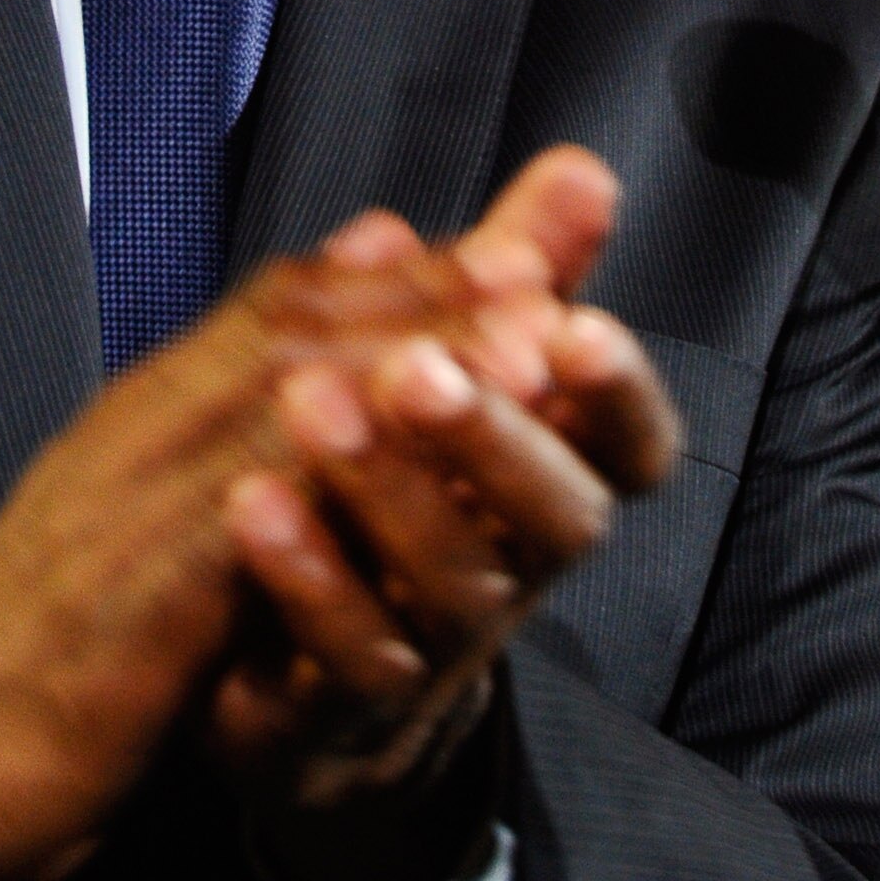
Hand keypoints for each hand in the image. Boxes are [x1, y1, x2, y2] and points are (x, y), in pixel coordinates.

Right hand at [0, 178, 604, 880]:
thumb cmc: (69, 629)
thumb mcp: (169, 509)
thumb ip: (251, 420)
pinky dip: (322, 493)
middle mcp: (148, 426)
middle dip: (432, 295)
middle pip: (301, 328)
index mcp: (161, 403)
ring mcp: (131, 502)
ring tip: (516, 360)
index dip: (415, 269)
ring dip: (407, 371)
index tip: (527, 249)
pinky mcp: (128, 598)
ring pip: (278, 404)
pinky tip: (403, 487)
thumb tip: (339, 323)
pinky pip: (233, 530)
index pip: (294, 300)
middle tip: (547, 277)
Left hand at [203, 153, 677, 880]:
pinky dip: (304, 578)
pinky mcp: (343, 710)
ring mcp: (436, 651)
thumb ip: (514, 277)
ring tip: (312, 402)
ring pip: (449, 587)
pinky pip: (343, 658)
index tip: (577, 325)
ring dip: (385, 491)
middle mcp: (516, 571)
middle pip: (555, 520)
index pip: (630, 449)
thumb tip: (579, 170)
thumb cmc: (399, 499)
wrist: (309, 688)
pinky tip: (249, 503)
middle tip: (425, 366)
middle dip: (494, 438)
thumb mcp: (453, 371)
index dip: (617, 395)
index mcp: (551, 482)